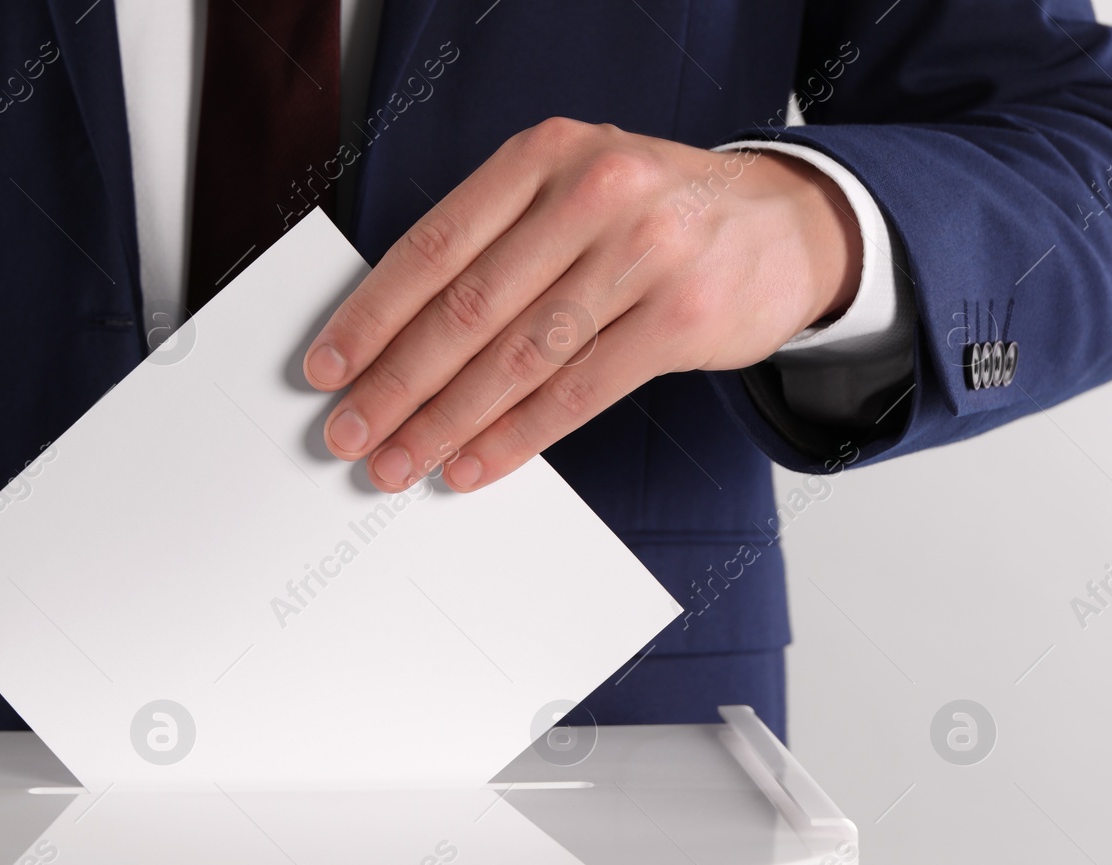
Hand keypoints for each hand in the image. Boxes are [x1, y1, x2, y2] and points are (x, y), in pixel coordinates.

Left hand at [302, 118, 861, 491]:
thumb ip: (496, 244)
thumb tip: (395, 339)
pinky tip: (472, 464)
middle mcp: (593, 193)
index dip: (371, 316)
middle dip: (396, 383)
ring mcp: (644, 253)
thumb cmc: (653, 216)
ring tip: (399, 460)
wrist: (785, 225)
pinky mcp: (681, 318)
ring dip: (446, 422)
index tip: (327, 367)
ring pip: (518, 357)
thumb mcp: (572, 191)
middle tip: (349, 432)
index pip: (435, 246)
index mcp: (545, 155)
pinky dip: (515, 438)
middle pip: (467, 308)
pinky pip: (577, 392)